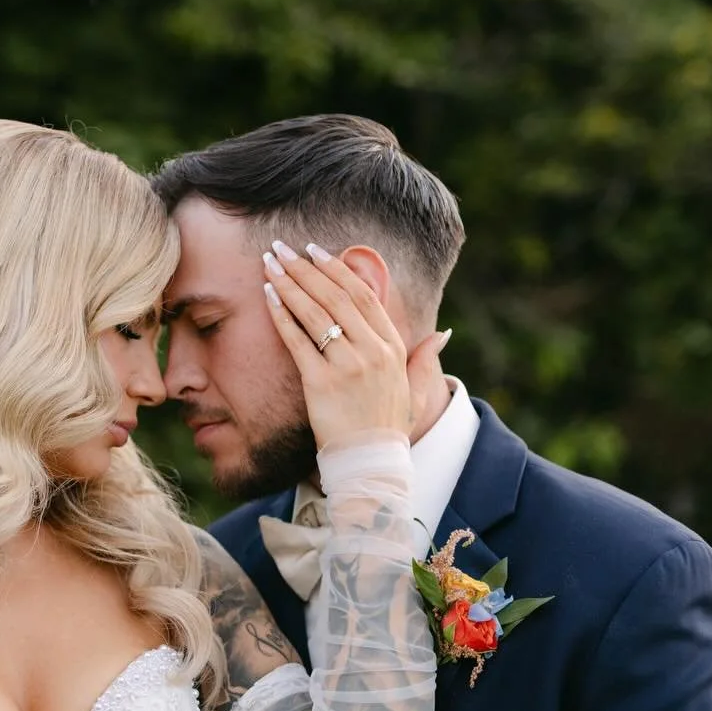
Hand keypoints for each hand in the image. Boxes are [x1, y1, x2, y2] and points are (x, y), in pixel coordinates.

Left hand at [261, 241, 412, 450]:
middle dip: (307, 268)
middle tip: (283, 247)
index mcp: (392, 347)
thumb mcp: (415, 389)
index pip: (363, 296)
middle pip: (336, 297)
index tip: (315, 250)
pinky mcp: (321, 383)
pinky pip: (298, 341)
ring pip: (316, 313)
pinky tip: (269, 294)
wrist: (371, 462)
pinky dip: (282, 315)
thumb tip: (443, 334)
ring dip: (290, 283)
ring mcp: (347, 366)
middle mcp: (372, 351)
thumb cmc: (388, 426)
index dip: (337, 270)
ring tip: (270, 262)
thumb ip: (426, 359)